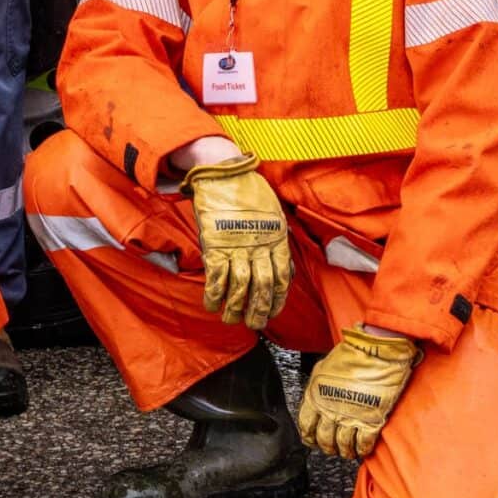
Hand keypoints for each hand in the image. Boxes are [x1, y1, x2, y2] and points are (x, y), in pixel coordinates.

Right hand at [183, 150, 290, 329]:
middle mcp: (259, 244)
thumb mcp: (274, 216)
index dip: (277, 299)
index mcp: (276, 238)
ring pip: (240, 286)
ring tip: (231, 318)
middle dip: (258, 310)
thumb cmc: (250, 194)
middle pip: (263, 286)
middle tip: (254, 324)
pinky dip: (214, 294)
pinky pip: (216, 276)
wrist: (225, 173)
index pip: (282, 277)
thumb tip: (285, 272)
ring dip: (235, 307)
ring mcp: (237, 245)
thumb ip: (277, 244)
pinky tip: (212, 304)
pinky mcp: (215, 243)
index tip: (272, 312)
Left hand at [297, 324, 418, 458]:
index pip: (306, 426)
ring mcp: (350, 416)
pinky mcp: (370, 419)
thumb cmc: (352, 354)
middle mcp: (331, 409)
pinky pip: (364, 443)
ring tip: (348, 452)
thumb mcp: (323, 368)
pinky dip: (363, 449)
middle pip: (325, 439)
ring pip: (343, 444)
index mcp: (316, 396)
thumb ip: (318, 388)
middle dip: (328, 447)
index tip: (313, 441)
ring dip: (345, 451)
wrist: (376, 349)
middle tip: (332, 449)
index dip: (310, 437)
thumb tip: (317, 400)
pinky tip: (363, 449)